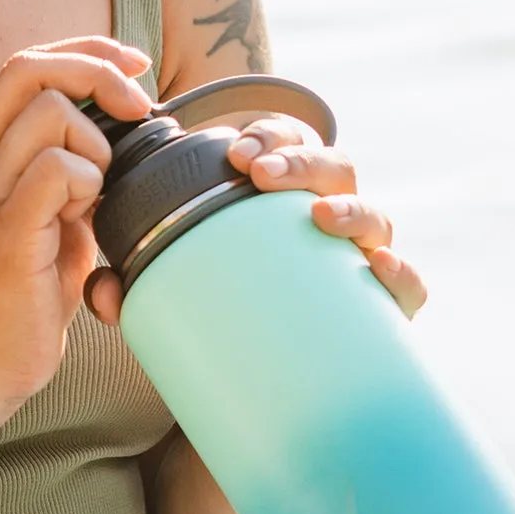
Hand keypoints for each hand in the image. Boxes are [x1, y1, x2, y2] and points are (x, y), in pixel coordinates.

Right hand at [0, 37, 153, 413]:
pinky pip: (58, 169)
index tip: (132, 66)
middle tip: (137, 107)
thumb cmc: (15, 300)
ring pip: (51, 114)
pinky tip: (86, 218)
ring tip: (94, 196)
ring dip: (95, 145)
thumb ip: (68, 175)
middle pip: (28, 69)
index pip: (23, 66)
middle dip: (96, 72)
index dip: (83, 52)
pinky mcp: (4, 229)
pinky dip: (89, 182)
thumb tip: (119, 141)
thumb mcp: (45, 220)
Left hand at [86, 114, 425, 322]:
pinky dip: (402, 274)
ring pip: (373, 217)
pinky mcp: (381, 308)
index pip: (287, 142)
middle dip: (300, 161)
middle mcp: (326, 215)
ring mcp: (358, 260)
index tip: (236, 153)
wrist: (258, 378)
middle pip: (332, 168)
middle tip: (259, 174)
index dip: (270, 136)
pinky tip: (380, 267)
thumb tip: (108, 292)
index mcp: (280, 195)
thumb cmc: (217, 303)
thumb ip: (131, 282)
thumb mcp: (169, 282)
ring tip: (318, 214)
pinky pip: (406, 286)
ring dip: (351, 206)